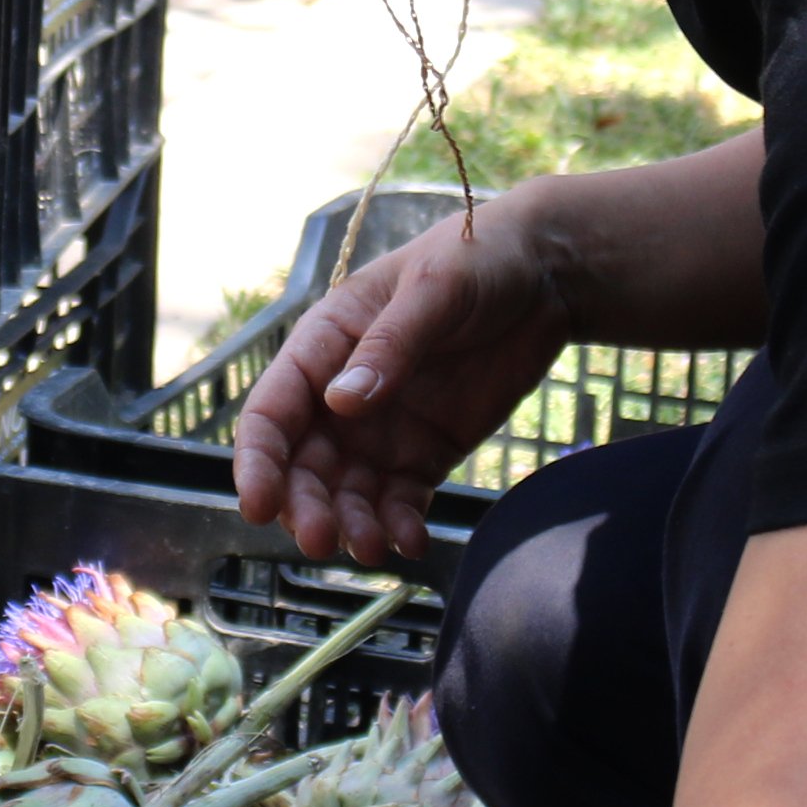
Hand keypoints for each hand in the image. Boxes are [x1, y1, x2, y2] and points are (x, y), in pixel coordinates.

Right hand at [234, 198, 574, 563]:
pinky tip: (412, 542)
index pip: (273, 411)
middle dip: (306, 506)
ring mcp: (384, 428)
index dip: (258, 461)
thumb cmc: (477, 258)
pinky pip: (402, 500)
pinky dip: (401, 525)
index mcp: (324, 344)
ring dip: (352, 525)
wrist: (547, 272)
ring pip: (349, 492)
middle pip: (304, 465)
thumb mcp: (434, 289)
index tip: (258, 506)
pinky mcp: (427, 452)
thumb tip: (341, 404)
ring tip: (374, 549)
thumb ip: (389, 345)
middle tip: (323, 541)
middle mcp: (342, 394)